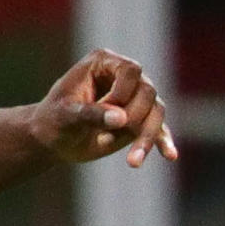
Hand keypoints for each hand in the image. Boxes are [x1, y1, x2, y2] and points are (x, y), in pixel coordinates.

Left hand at [33, 49, 176, 168]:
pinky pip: (159, 129)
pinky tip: (170, 155)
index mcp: (103, 63)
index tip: (106, 111)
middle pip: (148, 92)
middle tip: (105, 139)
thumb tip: (122, 118)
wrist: (54, 140)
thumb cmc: (54, 120)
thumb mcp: (66, 116)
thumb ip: (91, 114)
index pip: (130, 71)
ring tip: (133, 162)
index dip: (123, 93)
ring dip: (147, 137)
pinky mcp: (141, 120)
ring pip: (157, 112)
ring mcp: (135, 98)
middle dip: (134, 119)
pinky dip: (163, 142)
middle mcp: (124, 76)